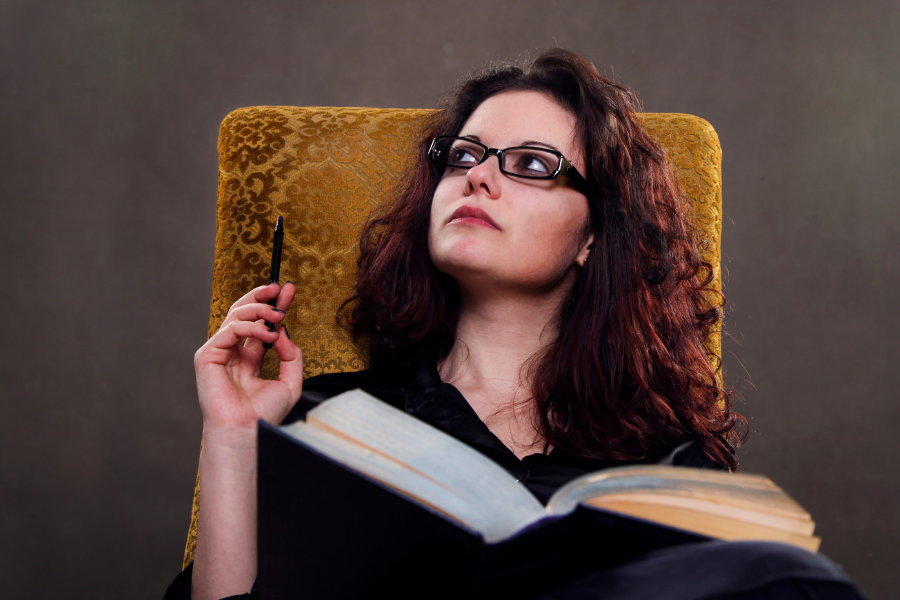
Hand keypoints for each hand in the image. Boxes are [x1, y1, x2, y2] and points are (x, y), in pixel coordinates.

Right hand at [194, 282, 302, 434]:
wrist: (247, 430)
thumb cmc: (264, 413)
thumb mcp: (290, 381)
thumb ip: (291, 355)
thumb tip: (283, 331)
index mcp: (249, 359)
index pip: (260, 324)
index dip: (273, 305)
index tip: (287, 290)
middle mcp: (233, 353)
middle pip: (244, 313)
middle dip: (262, 297)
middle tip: (279, 289)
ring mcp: (219, 353)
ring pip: (235, 316)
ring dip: (260, 310)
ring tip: (279, 315)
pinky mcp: (207, 356)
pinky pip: (229, 331)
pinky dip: (250, 328)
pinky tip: (268, 335)